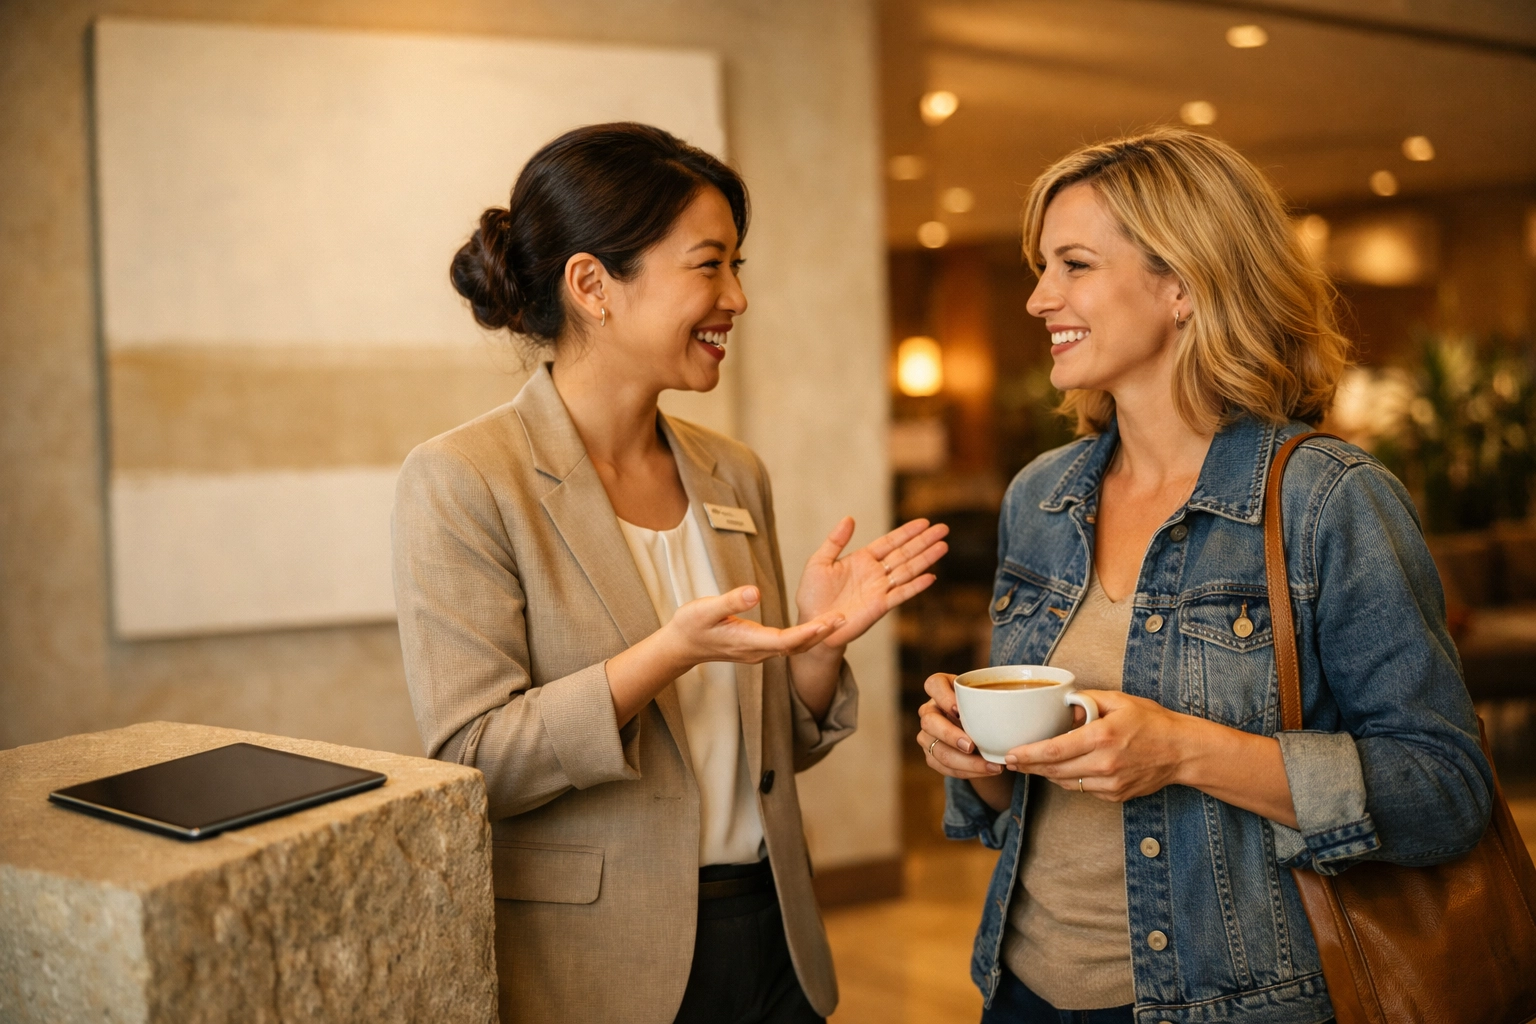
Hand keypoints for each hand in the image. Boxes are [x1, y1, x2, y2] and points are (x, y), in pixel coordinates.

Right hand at [667, 585, 843, 667]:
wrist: (682, 645)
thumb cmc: (691, 625)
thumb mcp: (706, 609)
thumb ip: (731, 601)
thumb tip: (755, 592)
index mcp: (748, 642)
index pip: (785, 640)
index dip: (807, 632)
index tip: (827, 622)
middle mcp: (758, 651)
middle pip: (796, 646)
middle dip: (821, 633)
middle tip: (844, 618)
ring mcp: (759, 651)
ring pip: (794, 647)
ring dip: (816, 635)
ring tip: (838, 621)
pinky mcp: (759, 647)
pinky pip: (788, 645)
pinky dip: (805, 636)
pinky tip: (818, 626)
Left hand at [796, 517, 947, 648]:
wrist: (811, 624)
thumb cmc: (812, 594)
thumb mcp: (819, 562)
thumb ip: (835, 541)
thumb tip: (849, 518)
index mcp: (862, 560)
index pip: (890, 542)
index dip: (907, 532)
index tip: (924, 522)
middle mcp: (875, 573)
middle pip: (904, 553)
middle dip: (924, 541)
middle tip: (943, 529)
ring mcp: (879, 590)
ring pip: (907, 571)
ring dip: (925, 559)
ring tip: (943, 546)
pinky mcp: (879, 607)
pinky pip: (901, 594)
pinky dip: (916, 586)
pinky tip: (930, 577)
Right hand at [916, 673, 1002, 780]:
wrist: (982, 730)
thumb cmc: (987, 708)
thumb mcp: (991, 698)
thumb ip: (998, 696)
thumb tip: (1023, 703)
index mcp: (941, 690)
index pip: (933, 684)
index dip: (942, 696)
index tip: (959, 708)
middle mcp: (930, 711)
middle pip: (929, 721)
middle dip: (950, 735)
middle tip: (972, 746)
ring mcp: (928, 734)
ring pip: (936, 750)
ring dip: (963, 761)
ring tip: (990, 766)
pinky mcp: (932, 755)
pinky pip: (943, 767)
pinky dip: (966, 772)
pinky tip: (986, 771)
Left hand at [1004, 690, 1192, 801]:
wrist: (1181, 752)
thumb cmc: (1152, 722)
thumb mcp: (1119, 701)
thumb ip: (1086, 700)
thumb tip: (1061, 704)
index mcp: (1102, 737)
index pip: (1055, 751)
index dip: (1028, 755)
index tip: (1010, 754)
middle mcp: (1104, 764)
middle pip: (1054, 771)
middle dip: (1029, 766)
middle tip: (1010, 761)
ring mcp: (1110, 784)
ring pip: (1066, 783)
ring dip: (1046, 774)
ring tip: (1032, 764)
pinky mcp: (1115, 796)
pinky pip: (1083, 789)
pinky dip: (1069, 779)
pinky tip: (1064, 769)